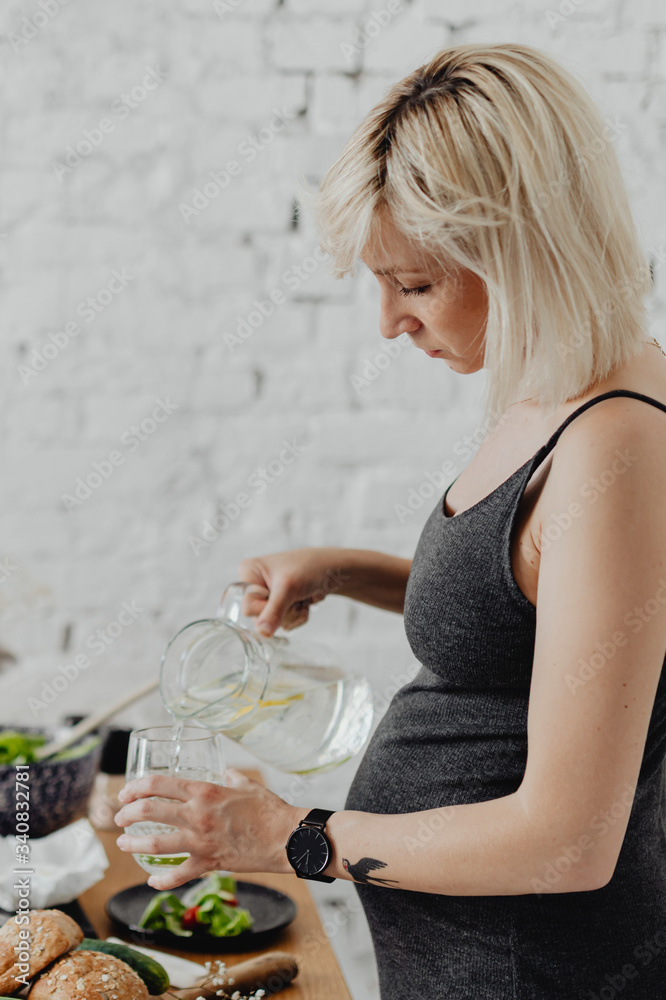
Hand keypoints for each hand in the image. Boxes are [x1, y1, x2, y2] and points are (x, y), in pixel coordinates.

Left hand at [114, 768, 306, 889]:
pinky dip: (162, 880)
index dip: (136, 787)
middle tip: (120, 817)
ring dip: (134, 844)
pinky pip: (178, 875)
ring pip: (156, 844)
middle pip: (149, 811)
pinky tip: (152, 881)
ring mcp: (201, 841)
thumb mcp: (248, 785)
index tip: (126, 792)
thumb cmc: (270, 810)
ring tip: (123, 843)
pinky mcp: (209, 863)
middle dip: (128, 814)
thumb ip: (232, 778)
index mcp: (205, 791)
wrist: (286, 838)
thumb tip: (226, 774)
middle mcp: (197, 815)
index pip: (159, 784)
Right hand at [236, 548, 350, 636]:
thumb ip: (273, 611)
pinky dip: (297, 617)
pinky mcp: (280, 606)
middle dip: (283, 611)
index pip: (247, 606)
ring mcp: (267, 596)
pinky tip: (304, 602)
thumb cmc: (309, 568)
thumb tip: (262, 633)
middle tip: (295, 596)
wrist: (332, 570)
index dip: (266, 607)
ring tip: (301, 596)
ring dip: (293, 614)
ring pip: (273, 623)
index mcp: (249, 572)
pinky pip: (284, 624)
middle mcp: (255, 584)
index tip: (282, 594)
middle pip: (259, 617)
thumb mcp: (288, 588)